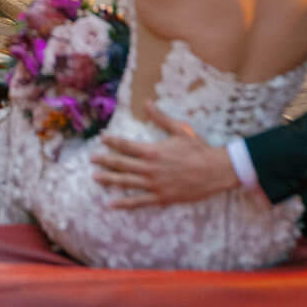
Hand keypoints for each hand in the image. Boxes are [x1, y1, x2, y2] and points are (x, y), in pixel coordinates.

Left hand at [92, 101, 243, 207]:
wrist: (215, 171)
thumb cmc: (198, 149)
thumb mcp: (180, 129)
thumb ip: (160, 118)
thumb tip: (147, 102)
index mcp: (153, 151)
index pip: (126, 145)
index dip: (112, 142)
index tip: (102, 139)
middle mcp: (150, 168)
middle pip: (121, 164)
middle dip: (105, 160)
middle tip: (91, 159)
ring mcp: (154, 185)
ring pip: (126, 182)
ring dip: (109, 179)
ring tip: (95, 177)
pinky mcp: (161, 198)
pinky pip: (138, 201)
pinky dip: (124, 203)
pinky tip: (111, 204)